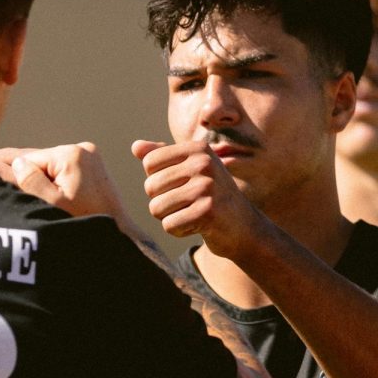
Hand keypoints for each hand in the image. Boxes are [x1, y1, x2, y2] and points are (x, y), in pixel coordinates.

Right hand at [0, 143, 132, 228]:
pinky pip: (63, 171)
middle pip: (38, 161)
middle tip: (38, 205)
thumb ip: (27, 182)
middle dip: (31, 181)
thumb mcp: (52, 205)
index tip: (17, 199)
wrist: (121, 236)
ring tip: (54, 207)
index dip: (17, 180)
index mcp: (70, 154)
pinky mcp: (93, 167)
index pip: (25, 159)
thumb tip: (8, 163)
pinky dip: (57, 185)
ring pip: (50, 167)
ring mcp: (90, 156)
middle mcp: (82, 148)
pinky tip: (63, 203)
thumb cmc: (85, 224)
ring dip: (44, 185)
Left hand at [132, 139, 262, 257]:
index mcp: (197, 148)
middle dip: (161, 202)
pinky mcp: (208, 212)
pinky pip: (169, 225)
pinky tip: (197, 226)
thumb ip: (163, 157)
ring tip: (190, 214)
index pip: (150, 163)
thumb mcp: (190, 171)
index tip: (179, 186)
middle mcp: (203, 164)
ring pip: (157, 208)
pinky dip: (178, 231)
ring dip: (169, 217)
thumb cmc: (211, 196)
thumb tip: (135, 146)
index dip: (157, 180)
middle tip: (186, 205)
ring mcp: (207, 187)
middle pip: (151, 186)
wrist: (243, 226)